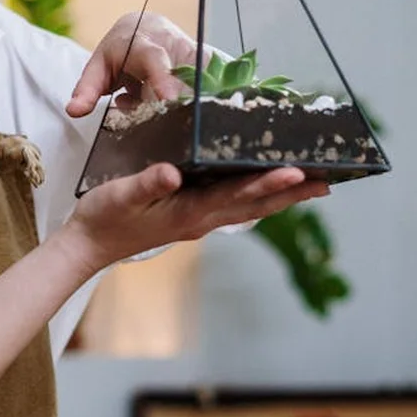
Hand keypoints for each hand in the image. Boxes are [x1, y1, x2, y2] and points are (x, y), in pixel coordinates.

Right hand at [59, 164, 329, 269]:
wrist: (88, 245)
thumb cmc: (102, 217)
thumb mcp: (120, 194)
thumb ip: (147, 182)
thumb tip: (174, 171)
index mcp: (189, 213)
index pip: (236, 196)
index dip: (266, 183)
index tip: (296, 171)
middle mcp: (201, 220)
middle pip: (254, 205)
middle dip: (290, 193)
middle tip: (327, 182)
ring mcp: (198, 221)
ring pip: (248, 207)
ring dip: (281, 196)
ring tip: (312, 186)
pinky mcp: (191, 217)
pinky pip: (233, 207)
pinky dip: (257, 197)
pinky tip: (267, 189)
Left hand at [67, 12, 207, 115]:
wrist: (146, 30)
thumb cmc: (120, 50)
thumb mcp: (98, 66)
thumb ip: (87, 89)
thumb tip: (73, 111)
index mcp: (144, 44)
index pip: (155, 60)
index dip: (163, 80)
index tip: (169, 99)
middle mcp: (174, 48)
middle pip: (178, 84)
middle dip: (165, 106)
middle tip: (147, 112)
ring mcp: (193, 58)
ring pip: (190, 93)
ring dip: (167, 107)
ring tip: (143, 96)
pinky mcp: (207, 70)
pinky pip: (198, 96)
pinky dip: (180, 107)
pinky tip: (161, 99)